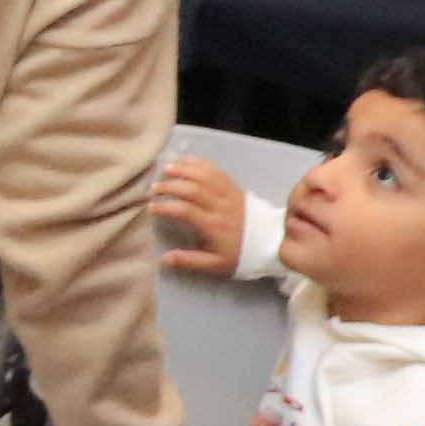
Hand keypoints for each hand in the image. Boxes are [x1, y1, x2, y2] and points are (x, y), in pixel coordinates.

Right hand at [148, 152, 242, 273]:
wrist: (273, 241)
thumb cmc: (241, 254)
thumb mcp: (216, 265)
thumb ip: (190, 261)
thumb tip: (164, 259)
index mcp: (214, 226)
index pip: (186, 211)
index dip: (166, 207)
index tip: (151, 208)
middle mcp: (220, 207)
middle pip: (192, 190)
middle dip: (170, 186)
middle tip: (154, 188)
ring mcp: (229, 194)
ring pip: (204, 176)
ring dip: (183, 170)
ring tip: (166, 169)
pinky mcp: (234, 187)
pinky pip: (217, 171)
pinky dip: (200, 163)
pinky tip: (186, 160)